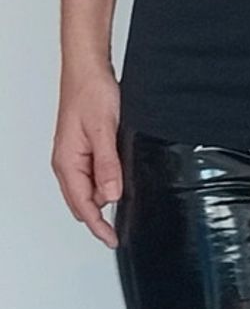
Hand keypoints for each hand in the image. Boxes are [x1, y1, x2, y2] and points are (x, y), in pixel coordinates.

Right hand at [51, 63, 121, 248]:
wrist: (88, 68)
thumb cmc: (90, 91)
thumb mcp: (104, 129)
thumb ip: (107, 163)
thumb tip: (111, 194)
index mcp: (67, 162)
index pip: (82, 205)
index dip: (98, 226)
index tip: (112, 239)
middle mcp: (67, 161)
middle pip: (82, 201)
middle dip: (100, 216)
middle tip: (120, 227)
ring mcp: (74, 154)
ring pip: (88, 187)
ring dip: (104, 195)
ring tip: (123, 199)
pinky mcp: (83, 146)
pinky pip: (92, 172)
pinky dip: (105, 180)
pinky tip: (117, 177)